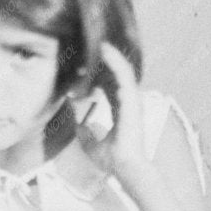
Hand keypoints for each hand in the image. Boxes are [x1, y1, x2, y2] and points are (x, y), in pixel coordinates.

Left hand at [73, 42, 144, 185]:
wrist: (125, 167)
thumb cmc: (114, 160)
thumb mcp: (92, 145)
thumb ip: (85, 134)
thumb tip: (77, 126)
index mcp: (121, 112)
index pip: (111, 88)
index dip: (98, 77)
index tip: (82, 70)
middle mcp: (128, 104)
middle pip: (117, 76)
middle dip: (104, 63)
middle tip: (90, 50)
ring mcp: (132, 101)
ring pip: (123, 71)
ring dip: (112, 56)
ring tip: (100, 43)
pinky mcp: (133, 100)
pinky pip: (125, 75)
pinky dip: (116, 62)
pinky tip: (106, 51)